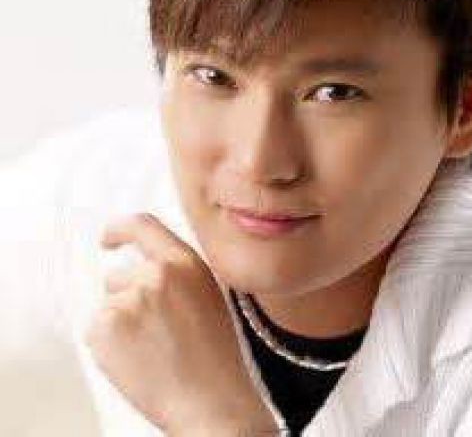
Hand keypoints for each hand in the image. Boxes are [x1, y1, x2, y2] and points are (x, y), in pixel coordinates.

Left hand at [84, 213, 277, 434]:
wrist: (213, 402)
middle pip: (119, 276)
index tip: (110, 238)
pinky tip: (139, 362)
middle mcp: (156, 274)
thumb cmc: (220, 358)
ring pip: (108, 306)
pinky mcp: (106, 327)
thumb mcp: (211, 296)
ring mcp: (129, 299)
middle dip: (126, 300)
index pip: (143, 226)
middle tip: (151, 333)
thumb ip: (180, 275)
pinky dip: (109, 347)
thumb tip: (148, 270)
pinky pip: (96, 331)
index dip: (120, 229)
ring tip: (152, 351)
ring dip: (120, 324)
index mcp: (186, 263)